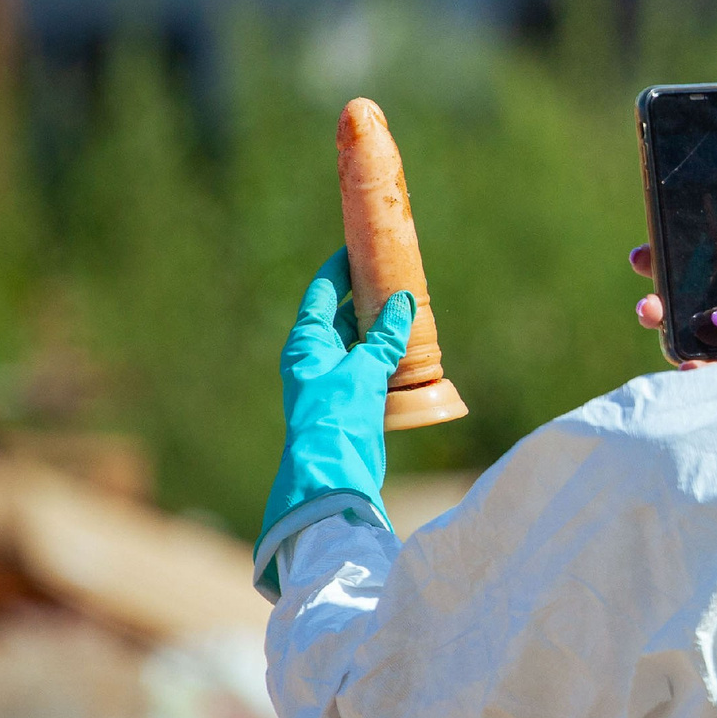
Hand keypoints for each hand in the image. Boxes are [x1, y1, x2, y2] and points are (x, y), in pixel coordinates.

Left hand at [258, 249, 414, 543]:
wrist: (334, 469)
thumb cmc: (339, 413)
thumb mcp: (364, 368)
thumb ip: (385, 336)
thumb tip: (404, 301)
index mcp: (306, 342)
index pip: (322, 293)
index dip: (340, 269)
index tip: (358, 248)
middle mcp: (315, 357)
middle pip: (342, 316)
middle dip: (368, 298)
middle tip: (395, 278)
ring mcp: (332, 378)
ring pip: (359, 342)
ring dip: (381, 327)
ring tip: (408, 308)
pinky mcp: (350, 399)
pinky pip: (369, 365)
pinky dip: (387, 354)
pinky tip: (410, 346)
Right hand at [630, 216, 716, 366]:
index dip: (712, 221)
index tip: (678, 213)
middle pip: (698, 278)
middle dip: (664, 268)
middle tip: (641, 261)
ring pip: (687, 319)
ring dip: (663, 314)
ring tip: (651, 312)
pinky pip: (697, 361)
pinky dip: (688, 363)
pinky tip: (688, 365)